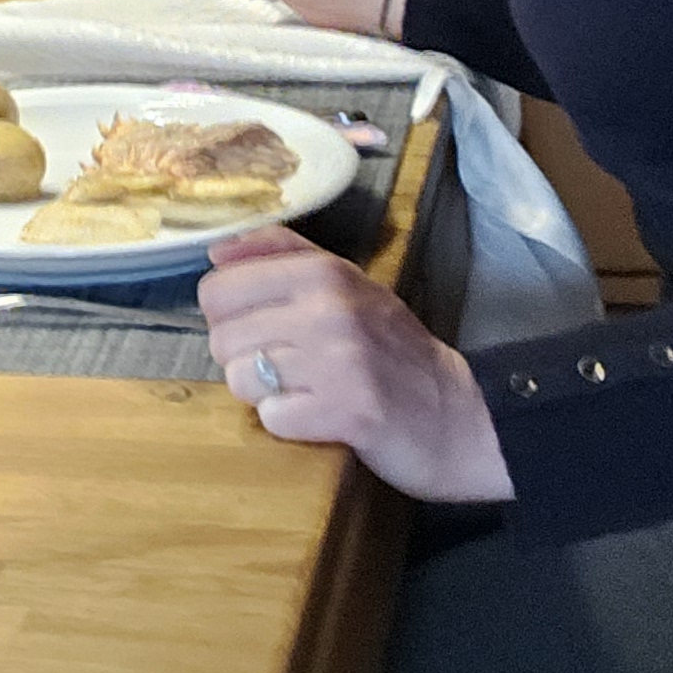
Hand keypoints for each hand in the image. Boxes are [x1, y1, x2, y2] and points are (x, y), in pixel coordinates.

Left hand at [200, 226, 515, 503]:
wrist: (457, 415)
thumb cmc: (392, 346)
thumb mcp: (346, 281)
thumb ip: (280, 254)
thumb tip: (215, 251)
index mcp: (322, 273)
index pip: (217, 289)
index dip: (227, 316)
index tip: (258, 328)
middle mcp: (328, 310)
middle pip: (222, 338)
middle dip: (244, 358)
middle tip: (287, 366)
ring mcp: (338, 363)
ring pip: (240, 378)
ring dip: (264, 393)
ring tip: (305, 389)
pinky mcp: (347, 414)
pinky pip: (271, 417)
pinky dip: (288, 422)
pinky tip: (319, 414)